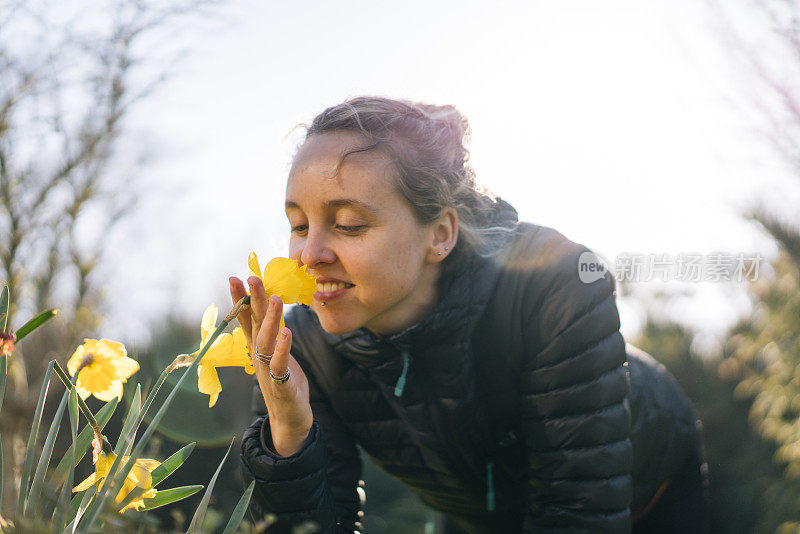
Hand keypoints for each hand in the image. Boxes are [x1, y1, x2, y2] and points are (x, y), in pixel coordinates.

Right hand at [229, 276, 313, 456]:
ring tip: (275, 299)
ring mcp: (268, 370)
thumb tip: (268, 308)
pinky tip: (287, 333)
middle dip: (251, 300)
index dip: (240, 299)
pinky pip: (279, 364)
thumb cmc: (284, 382)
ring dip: (269, 319)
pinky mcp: (281, 384)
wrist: (289, 418)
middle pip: (253, 324)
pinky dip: (282, 349)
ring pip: (266, 341)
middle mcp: (259, 356)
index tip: (236, 277)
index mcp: (258, 348)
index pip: (246, 319)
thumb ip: (271, 334)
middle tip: (250, 277)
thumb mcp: (276, 354)